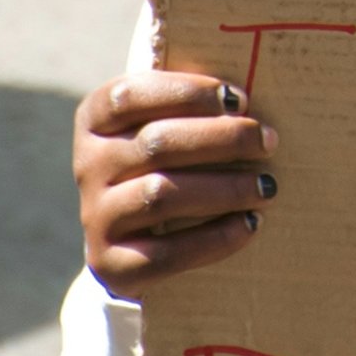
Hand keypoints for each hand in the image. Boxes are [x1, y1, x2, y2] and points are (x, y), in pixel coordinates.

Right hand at [73, 72, 275, 298]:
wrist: (136, 238)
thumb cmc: (168, 164)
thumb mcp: (165, 127)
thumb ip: (191, 107)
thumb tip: (246, 98)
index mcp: (95, 121)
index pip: (130, 95)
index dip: (187, 92)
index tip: (240, 100)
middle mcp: (88, 166)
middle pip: (156, 143)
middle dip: (223, 139)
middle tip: (267, 141)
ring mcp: (96, 216)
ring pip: (160, 195)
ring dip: (225, 188)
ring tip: (267, 186)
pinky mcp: (110, 263)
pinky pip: (165, 253)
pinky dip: (214, 239)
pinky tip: (250, 224)